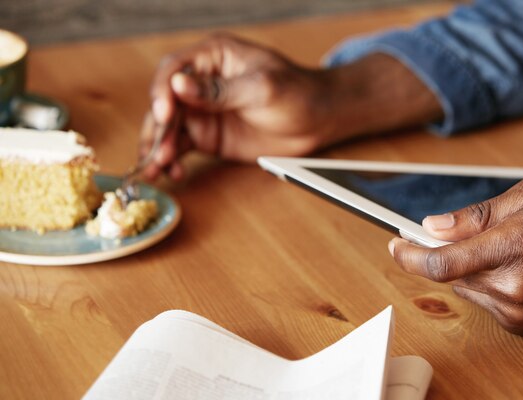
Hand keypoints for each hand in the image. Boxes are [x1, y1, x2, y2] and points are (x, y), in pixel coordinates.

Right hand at [142, 33, 333, 179]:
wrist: (318, 121)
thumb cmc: (297, 93)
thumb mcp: (262, 88)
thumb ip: (220, 91)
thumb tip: (179, 86)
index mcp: (214, 58)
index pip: (174, 69)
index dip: (163, 91)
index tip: (164, 114)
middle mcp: (201, 83)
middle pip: (165, 102)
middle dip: (158, 127)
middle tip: (157, 152)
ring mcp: (203, 111)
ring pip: (168, 127)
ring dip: (158, 147)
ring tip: (156, 169)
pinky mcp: (207, 136)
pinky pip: (181, 146)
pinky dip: (171, 159)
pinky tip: (170, 172)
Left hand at [388, 178, 522, 334]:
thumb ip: (477, 214)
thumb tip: (433, 227)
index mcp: (514, 246)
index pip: (441, 262)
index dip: (408, 255)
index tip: (394, 244)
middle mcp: (512, 286)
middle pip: (450, 273)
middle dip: (448, 253)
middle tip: (467, 235)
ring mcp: (517, 311)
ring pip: (465, 287)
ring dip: (471, 268)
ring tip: (511, 250)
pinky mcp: (521, 326)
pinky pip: (485, 302)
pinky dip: (488, 284)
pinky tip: (519, 270)